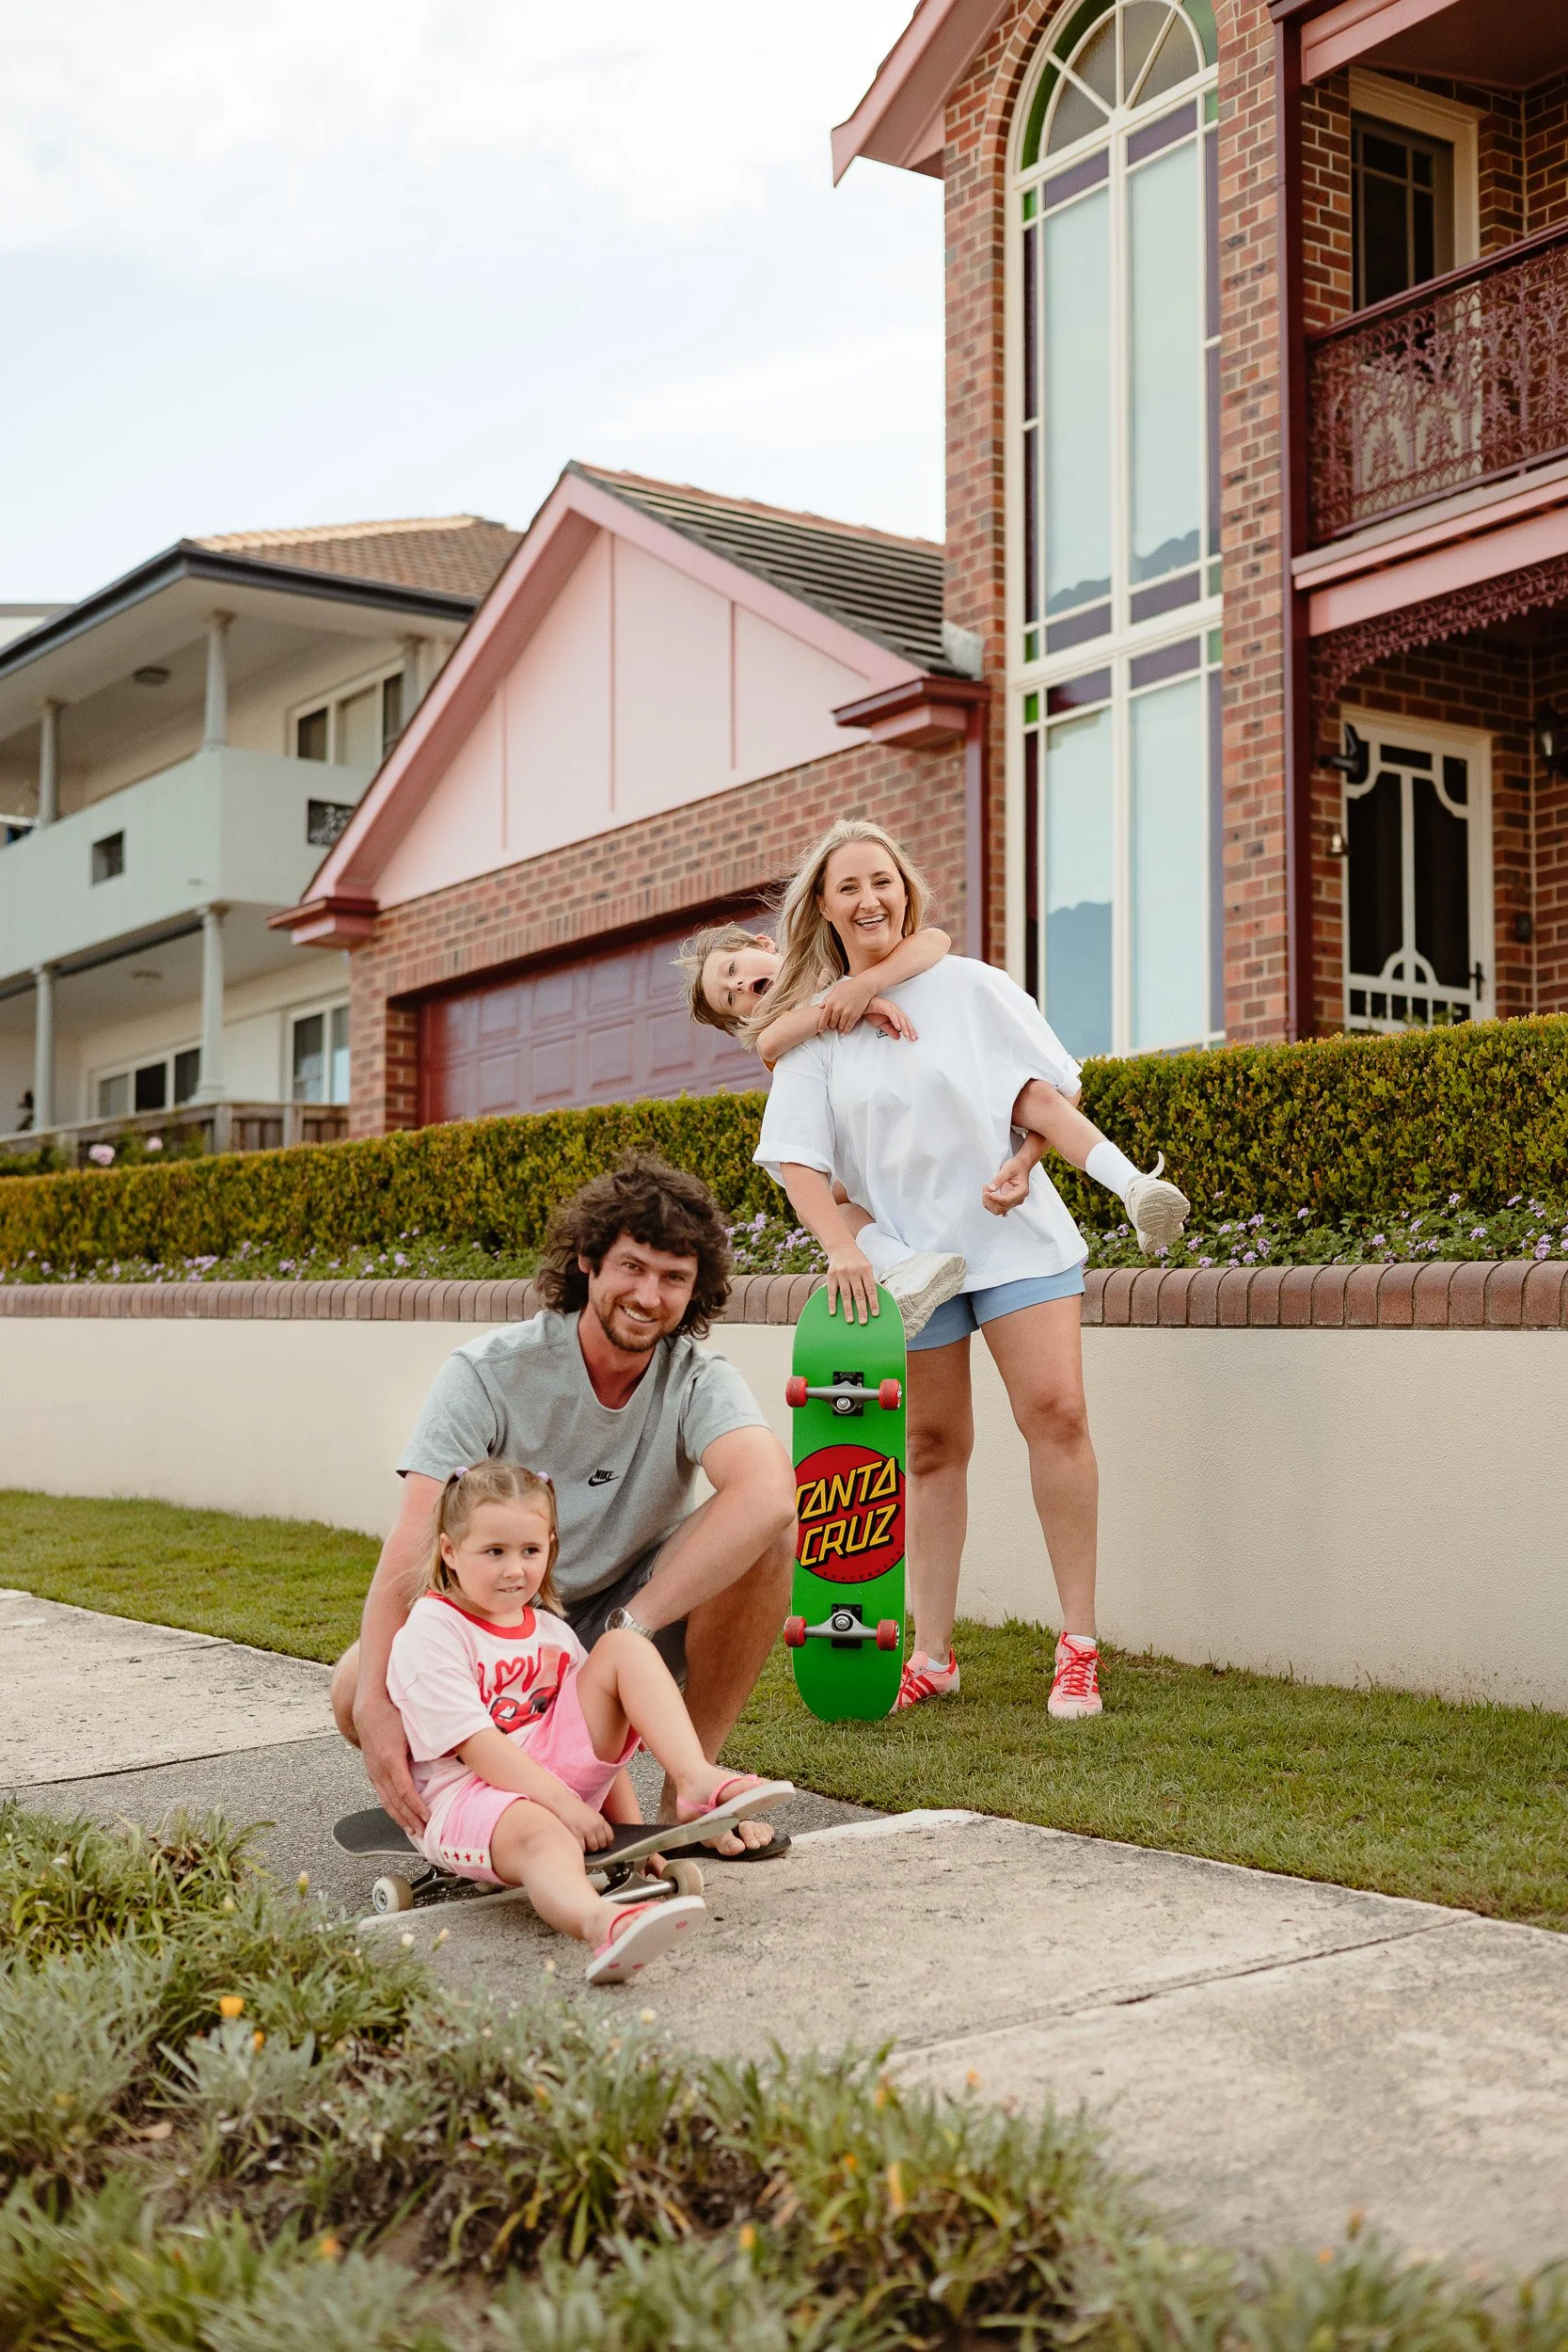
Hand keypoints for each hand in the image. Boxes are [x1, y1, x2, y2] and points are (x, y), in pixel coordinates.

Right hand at [355, 1692, 428, 1835]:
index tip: (429, 1817)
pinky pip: (381, 1795)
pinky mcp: (371, 1771)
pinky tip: (399, 1814)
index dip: (417, 1807)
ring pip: (386, 1801)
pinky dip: (391, 1808)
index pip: (406, 1791)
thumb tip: (453, 1750)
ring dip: (399, 1817)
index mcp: (391, 1760)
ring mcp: (373, 1771)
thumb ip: (428, 1742)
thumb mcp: (412, 1727)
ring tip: (412, 1830)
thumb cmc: (392, 1714)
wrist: (368, 1707)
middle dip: (410, 1819)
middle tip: (423, 1832)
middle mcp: (379, 1769)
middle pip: (395, 1802)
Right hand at [560, 1795, 614, 1852]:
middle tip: (587, 1844)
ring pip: (592, 1848)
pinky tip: (575, 1843)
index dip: (605, 1843)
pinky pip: (582, 1849)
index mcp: (600, 1820)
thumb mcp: (591, 1814)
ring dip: (587, 1848)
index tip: (600, 1845)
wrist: (561, 1802)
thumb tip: (600, 1840)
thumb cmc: (574, 1809)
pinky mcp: (577, 1835)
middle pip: (601, 1845)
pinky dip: (579, 1849)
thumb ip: (597, 1825)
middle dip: (595, 1846)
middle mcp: (595, 1825)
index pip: (609, 1837)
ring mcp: (586, 1830)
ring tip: (581, 1843)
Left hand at [816, 972, 878, 1032]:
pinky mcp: (854, 1016)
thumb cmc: (849, 985)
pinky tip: (846, 1029)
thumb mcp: (835, 989)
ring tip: (839, 1028)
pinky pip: (849, 1026)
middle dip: (831, 1026)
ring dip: (839, 1028)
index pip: (824, 1018)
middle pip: (832, 1023)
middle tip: (832, 1026)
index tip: (821, 1030)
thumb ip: (827, 998)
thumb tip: (820, 1007)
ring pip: (840, 1026)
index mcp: (831, 1002)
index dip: (821, 1025)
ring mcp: (846, 1013)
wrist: (863, 986)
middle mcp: (837, 1009)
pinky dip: (847, 1029)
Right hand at [825, 1238, 878, 1324]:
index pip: (871, 1289)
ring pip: (846, 1294)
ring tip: (850, 1320)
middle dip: (861, 1309)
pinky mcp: (831, 1275)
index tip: (875, 1314)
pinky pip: (831, 1291)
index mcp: (866, 1269)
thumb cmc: (857, 1260)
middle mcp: (854, 1271)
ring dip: (848, 1309)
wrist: (841, 1246)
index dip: (873, 1302)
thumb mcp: (866, 1266)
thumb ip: (869, 1281)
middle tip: (863, 1322)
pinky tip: (833, 1312)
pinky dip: (832, 1303)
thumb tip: (875, 1300)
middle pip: (859, 1293)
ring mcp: (841, 1273)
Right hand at [863, 994, 917, 1041]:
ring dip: (904, 1026)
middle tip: (913, 1038)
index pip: (905, 1022)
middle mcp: (895, 1009)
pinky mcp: (885, 1007)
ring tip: (906, 1034)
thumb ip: (890, 1030)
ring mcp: (890, 1007)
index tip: (914, 1038)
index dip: (910, 1030)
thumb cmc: (872, 1012)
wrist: (863, 1005)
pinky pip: (892, 1014)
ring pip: (900, 1017)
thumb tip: (898, 1037)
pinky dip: (895, 1021)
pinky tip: (898, 1027)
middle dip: (910, 1029)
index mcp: (896, 1013)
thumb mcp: (882, 1025)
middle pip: (905, 1020)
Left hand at [982, 1154, 1032, 1215]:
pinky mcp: (1008, 1200)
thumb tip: (991, 1189)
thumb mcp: (1008, 1169)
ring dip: (989, 1203)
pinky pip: (998, 1207)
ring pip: (999, 1210)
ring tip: (985, 1191)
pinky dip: (991, 1204)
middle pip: (1002, 1208)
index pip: (1007, 1200)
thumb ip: (999, 1179)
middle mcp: (1018, 1198)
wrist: (1021, 1165)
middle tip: (985, 1190)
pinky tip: (987, 1195)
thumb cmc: (1017, 1166)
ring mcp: (1013, 1201)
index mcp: (1021, 1191)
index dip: (995, 1198)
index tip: (986, 1193)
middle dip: (990, 1201)